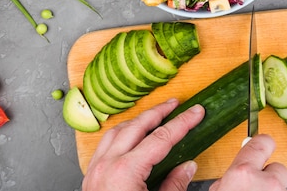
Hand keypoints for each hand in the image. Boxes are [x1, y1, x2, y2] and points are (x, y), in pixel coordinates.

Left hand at [82, 98, 204, 190]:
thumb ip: (174, 186)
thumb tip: (188, 166)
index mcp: (126, 172)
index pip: (161, 138)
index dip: (182, 122)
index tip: (196, 111)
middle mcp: (107, 165)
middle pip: (137, 126)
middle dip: (159, 112)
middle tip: (176, 104)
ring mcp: (95, 170)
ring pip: (117, 131)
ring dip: (138, 120)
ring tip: (155, 115)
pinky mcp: (90, 177)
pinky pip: (105, 144)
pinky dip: (121, 134)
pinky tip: (130, 136)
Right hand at [209, 134, 286, 190]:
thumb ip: (229, 177)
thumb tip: (234, 174)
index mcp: (242, 173)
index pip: (263, 142)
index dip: (264, 143)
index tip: (264, 143)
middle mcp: (266, 183)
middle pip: (279, 168)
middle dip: (270, 174)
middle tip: (259, 183)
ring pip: (282, 185)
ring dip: (272, 189)